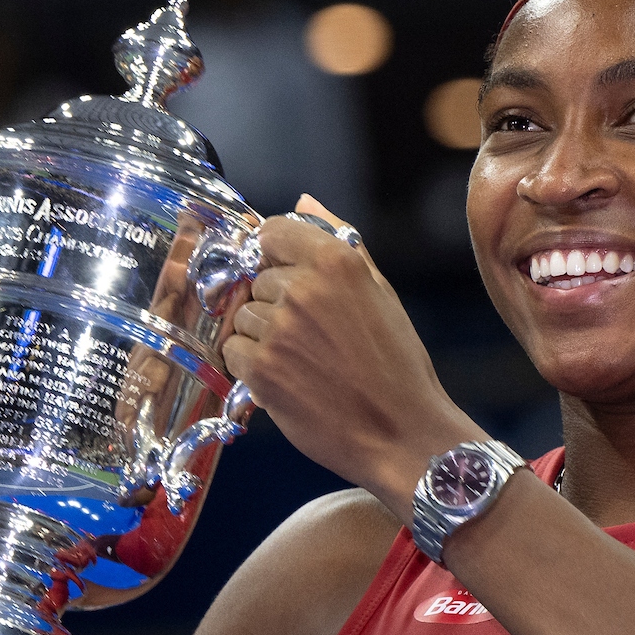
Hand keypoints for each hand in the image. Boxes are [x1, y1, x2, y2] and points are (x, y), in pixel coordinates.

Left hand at [220, 195, 484, 515]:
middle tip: (310, 338)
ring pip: (241, 317)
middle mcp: (303, 287)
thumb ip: (339, 242)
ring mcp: (278, 328)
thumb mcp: (380, 293)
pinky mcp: (261, 367)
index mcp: (336, 260)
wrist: (401, 432)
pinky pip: (233, 352)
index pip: (272, 232)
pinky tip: (287, 380)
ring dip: (261, 337)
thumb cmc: (397, 366)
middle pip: (256, 279)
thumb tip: (303, 201)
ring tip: (301, 362)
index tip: (283, 276)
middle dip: (273, 304)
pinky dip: (251, 367)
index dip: (272, 255)